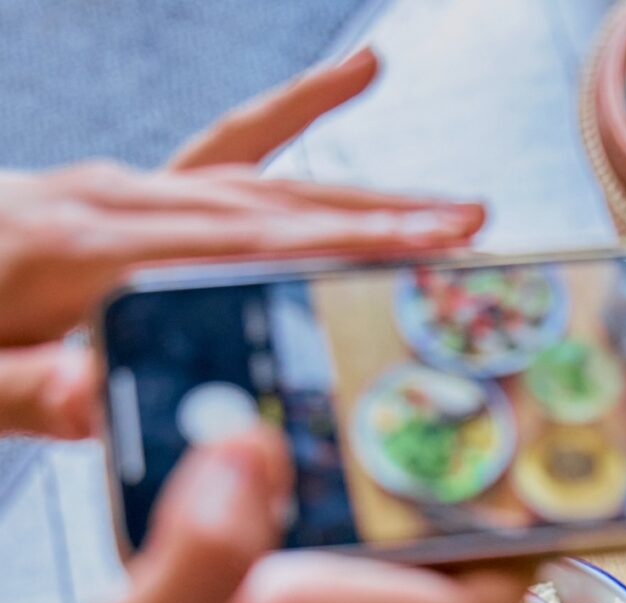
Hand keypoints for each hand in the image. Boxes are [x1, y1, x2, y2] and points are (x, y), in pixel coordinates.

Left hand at [0, 48, 481, 434]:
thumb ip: (31, 390)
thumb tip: (98, 397)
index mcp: (90, 250)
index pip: (241, 243)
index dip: (340, 245)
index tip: (425, 250)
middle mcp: (120, 200)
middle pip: (273, 204)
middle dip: (381, 218)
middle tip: (473, 234)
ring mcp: (127, 187)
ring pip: (264, 181)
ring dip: (362, 195)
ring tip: (452, 209)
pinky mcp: (129, 192)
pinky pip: (225, 148)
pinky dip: (294, 116)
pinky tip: (357, 75)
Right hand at [0, 426, 523, 602]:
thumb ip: (195, 561)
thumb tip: (261, 444)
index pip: (476, 597)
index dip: (523, 529)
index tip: (544, 447)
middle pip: (433, 575)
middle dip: (456, 489)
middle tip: (454, 383)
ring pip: (367, 577)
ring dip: (379, 503)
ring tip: (365, 402)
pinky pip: (294, 582)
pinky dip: (297, 523)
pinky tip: (251, 477)